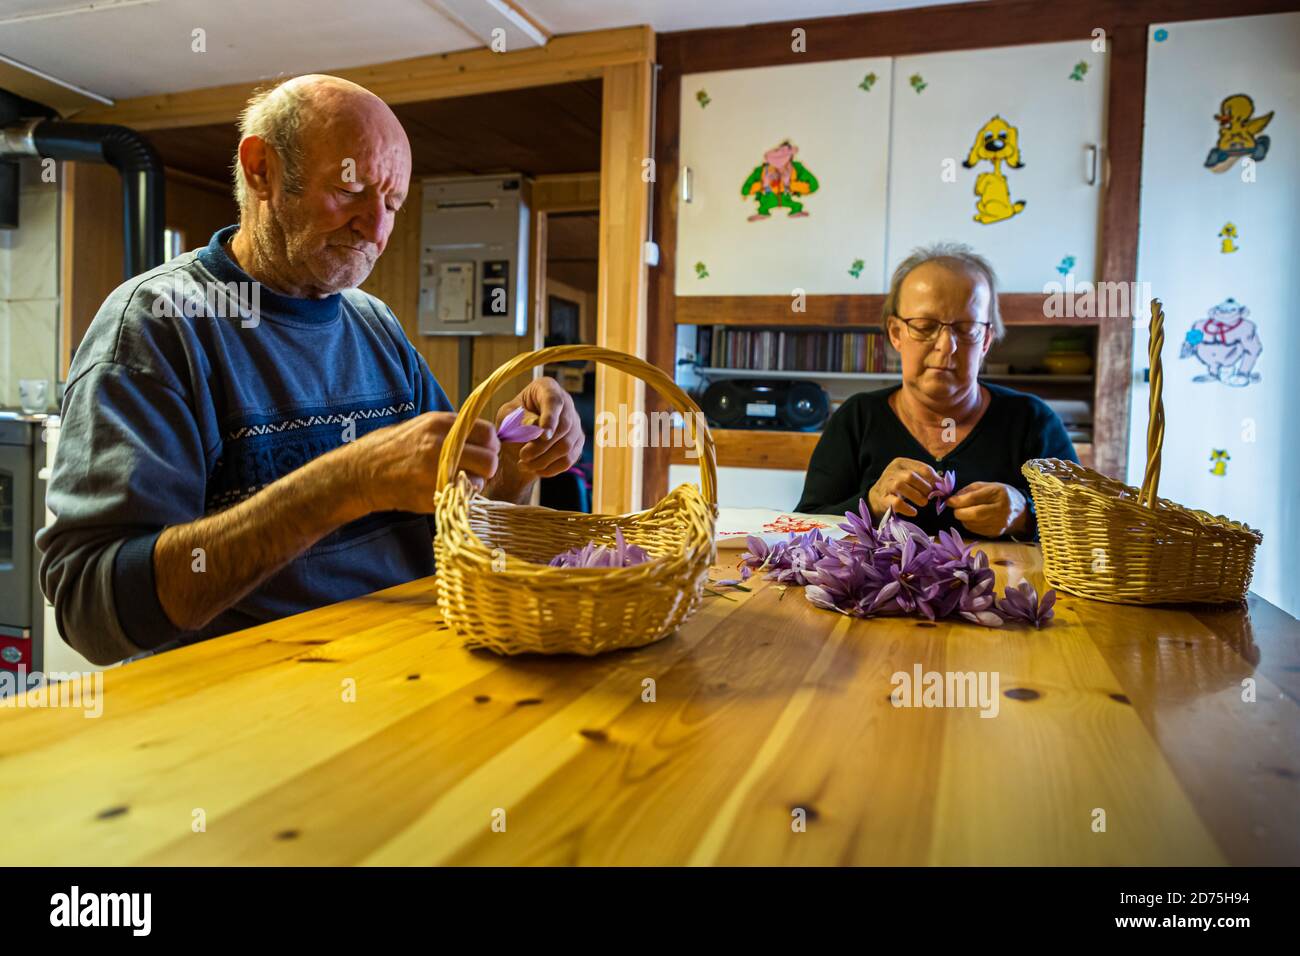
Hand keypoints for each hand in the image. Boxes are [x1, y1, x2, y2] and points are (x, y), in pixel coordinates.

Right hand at [343, 412, 499, 512]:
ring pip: (480, 481)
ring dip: (475, 484)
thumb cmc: (392, 448)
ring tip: (458, 482)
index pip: (487, 433)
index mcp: (441, 424)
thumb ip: (453, 431)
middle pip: (490, 460)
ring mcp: (436, 471)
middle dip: (487, 468)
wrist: (362, 472)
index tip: (482, 451)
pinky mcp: (432, 494)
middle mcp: (441, 445)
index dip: (489, 445)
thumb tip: (485, 439)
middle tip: (475, 471)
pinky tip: (445, 490)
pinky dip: (460, 497)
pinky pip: (463, 497)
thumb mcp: (423, 426)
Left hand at [494, 377, 584, 480]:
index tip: (543, 435)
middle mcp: (566, 403)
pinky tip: (535, 469)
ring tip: (524, 464)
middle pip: (563, 427)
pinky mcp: (577, 442)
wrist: (518, 439)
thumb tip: (537, 428)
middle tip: (523, 456)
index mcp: (547, 388)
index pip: (554, 400)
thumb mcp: (508, 416)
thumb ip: (520, 419)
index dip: (551, 418)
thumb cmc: (512, 421)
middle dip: (542, 446)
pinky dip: (551, 468)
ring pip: (567, 446)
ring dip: (544, 460)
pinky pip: (569, 459)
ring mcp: (575, 423)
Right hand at [868, 457, 939, 517]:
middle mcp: (892, 471)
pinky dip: (907, 508)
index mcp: (901, 463)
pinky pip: (895, 502)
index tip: (941, 488)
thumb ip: (924, 478)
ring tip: (923, 502)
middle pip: (910, 476)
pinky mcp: (882, 499)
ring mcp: (885, 484)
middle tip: (930, 496)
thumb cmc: (898, 486)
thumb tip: (943, 484)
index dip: (934, 479)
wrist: (877, 497)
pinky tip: (913, 512)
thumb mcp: (909, 477)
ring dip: (916, 496)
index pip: (922, 468)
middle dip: (924, 487)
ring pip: (900, 486)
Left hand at [945, 481, 1028, 537]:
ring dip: (963, 518)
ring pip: (972, 523)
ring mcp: (999, 523)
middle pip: (973, 514)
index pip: (975, 498)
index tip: (949, 501)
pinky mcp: (995, 533)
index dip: (959, 501)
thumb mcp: (988, 486)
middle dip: (959, 511)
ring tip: (966, 511)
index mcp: (998, 493)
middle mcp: (1000, 509)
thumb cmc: (1001, 495)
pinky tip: (972, 518)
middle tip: (955, 508)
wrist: (1020, 512)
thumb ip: (969, 490)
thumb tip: (953, 499)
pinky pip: (975, 530)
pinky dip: (969, 524)